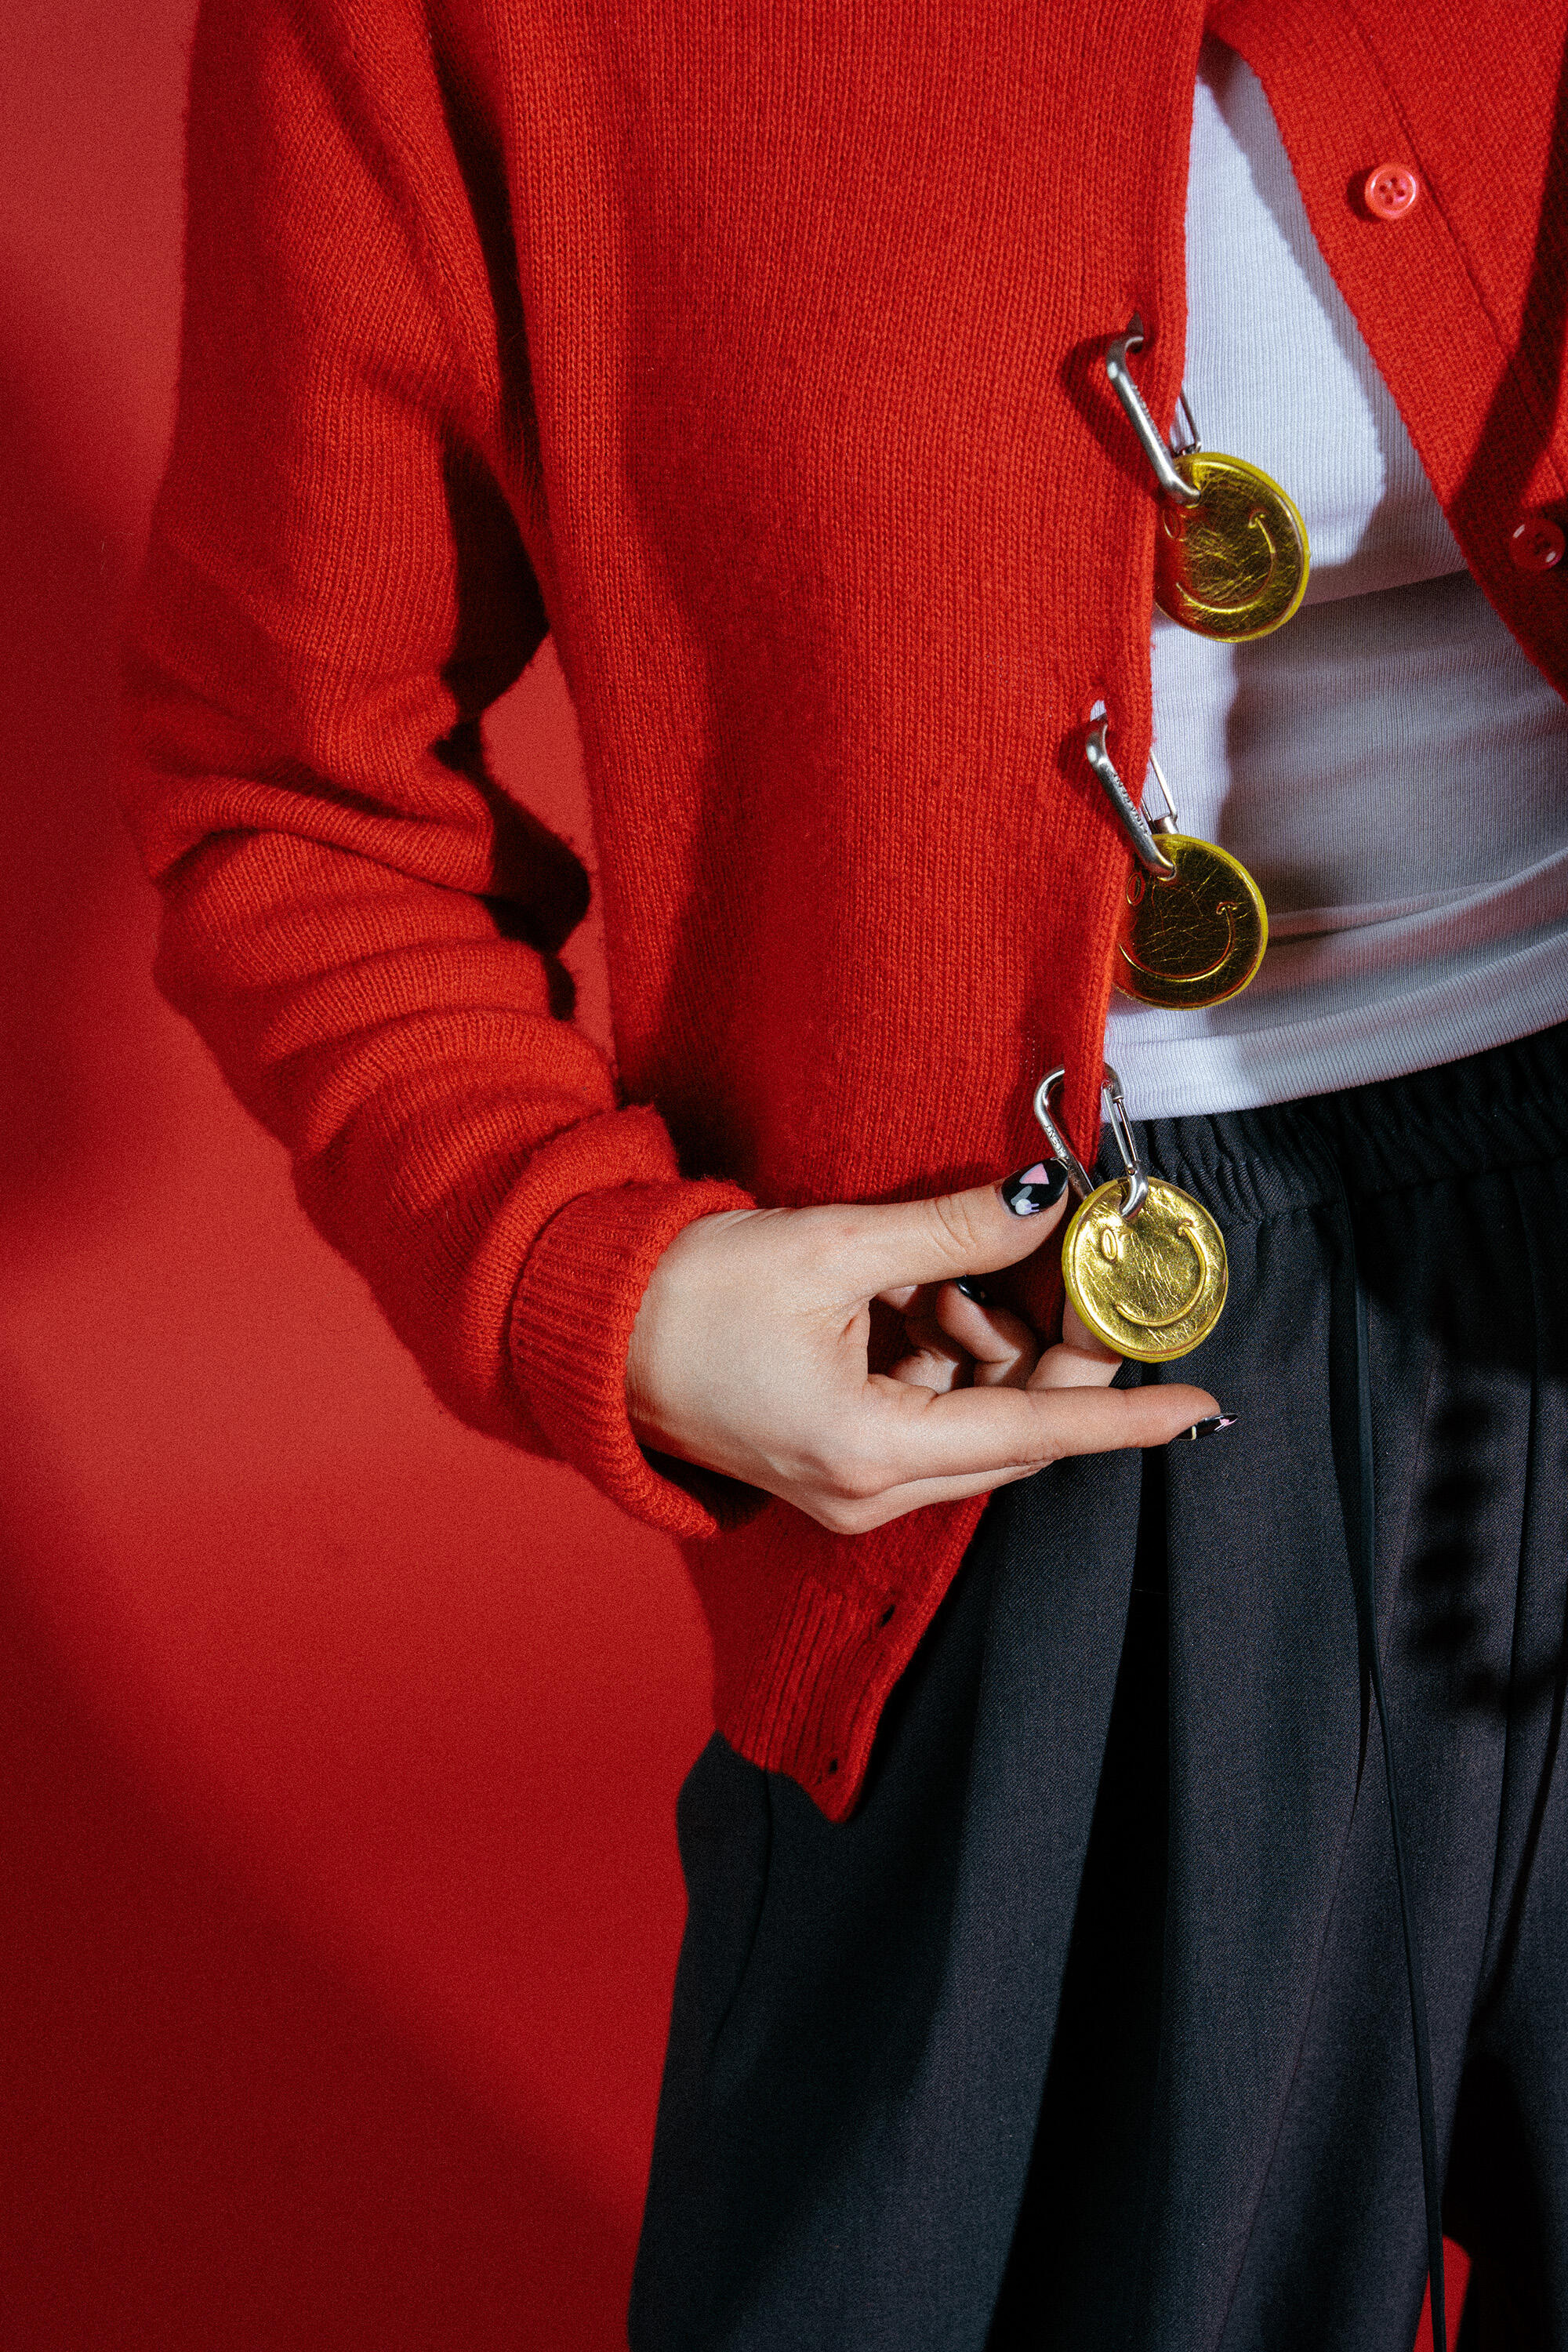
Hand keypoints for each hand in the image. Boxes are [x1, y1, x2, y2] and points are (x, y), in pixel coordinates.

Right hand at [625, 1172, 1218, 1531]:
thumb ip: (951, 1231)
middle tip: (1064, 1261)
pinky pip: (929, 1410)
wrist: (586, 1327)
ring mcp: (851, 1484)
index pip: (1034, 1435)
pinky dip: (944, 1350)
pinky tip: (915, 1290)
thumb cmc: (686, 1294)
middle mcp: (868, 1492)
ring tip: (944, 1263)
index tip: (1200, 1401)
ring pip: (974, 1417)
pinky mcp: (835, 1461)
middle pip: (1013, 1428)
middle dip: (1048, 1345)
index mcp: (868, 1452)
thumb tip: (1042, 1203)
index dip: (1124, 1414)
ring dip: (986, 1339)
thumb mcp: (831, 1248)